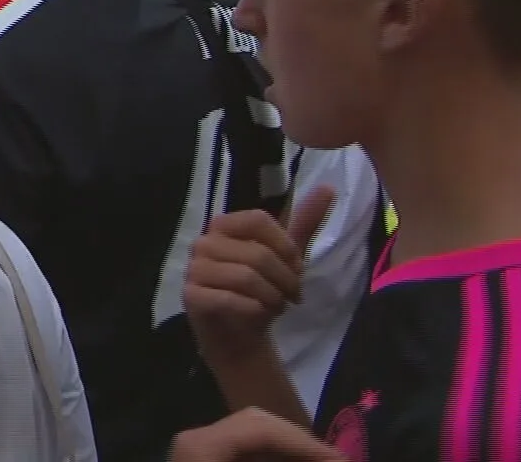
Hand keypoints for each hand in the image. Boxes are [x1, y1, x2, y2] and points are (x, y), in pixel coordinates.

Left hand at [170, 408, 347, 460]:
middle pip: (259, 426)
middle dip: (301, 444)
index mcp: (200, 443)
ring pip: (254, 439)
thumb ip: (289, 460)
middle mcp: (195, 438)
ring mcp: (197, 448)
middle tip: (336, 460)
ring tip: (321, 460)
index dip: (307, 443)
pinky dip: (273, 458)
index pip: (262, 427)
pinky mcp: (202, 459)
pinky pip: (243, 452)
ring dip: (290, 452)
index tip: (343, 460)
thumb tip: (337, 458)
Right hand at [186, 187, 335, 369]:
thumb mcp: (287, 256)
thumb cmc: (260, 290)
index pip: (258, 220)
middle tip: (291, 295)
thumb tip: (328, 187)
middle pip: (258, 253)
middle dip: (285, 279)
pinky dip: (254, 309)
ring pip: (247, 277)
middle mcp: (204, 243)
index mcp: (224, 226)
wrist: (239, 333)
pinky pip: (231, 299)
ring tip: (275, 305)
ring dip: (272, 297)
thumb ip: (304, 221)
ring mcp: (195, 270)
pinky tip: (257, 314)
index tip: (295, 266)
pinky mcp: (192, 296)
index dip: (285, 246)